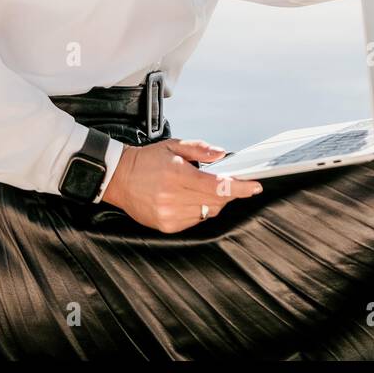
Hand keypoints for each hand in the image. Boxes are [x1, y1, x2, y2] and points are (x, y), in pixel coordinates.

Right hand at [101, 137, 263, 232]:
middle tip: (225, 183)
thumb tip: (222, 155)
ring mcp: (169, 214)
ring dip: (212, 202)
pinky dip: (198, 210)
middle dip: (227, 193)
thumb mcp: (173, 146)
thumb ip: (200, 149)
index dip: (240, 188)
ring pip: (207, 213)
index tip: (255, 187)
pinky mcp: (166, 226)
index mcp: (177, 175)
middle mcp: (173, 197)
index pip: (217, 186)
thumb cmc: (146, 161)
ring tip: (198, 188)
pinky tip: (187, 199)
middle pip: (216, 202)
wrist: (118, 178)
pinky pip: (194, 220)